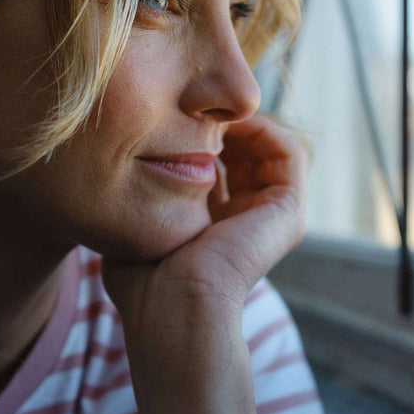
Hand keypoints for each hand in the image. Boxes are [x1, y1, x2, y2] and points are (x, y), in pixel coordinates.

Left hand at [101, 113, 307, 340]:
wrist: (173, 307)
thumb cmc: (145, 282)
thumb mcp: (138, 227)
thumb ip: (141, 199)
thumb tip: (123, 170)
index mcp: (218, 226)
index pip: (217, 165)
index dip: (194, 134)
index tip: (166, 116)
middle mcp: (250, 219)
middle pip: (244, 152)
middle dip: (218, 123)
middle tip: (189, 106)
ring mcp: (275, 215)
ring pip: (267, 147)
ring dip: (241, 121)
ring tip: (208, 111)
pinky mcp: (291, 210)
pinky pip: (289, 151)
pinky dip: (262, 128)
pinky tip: (227, 123)